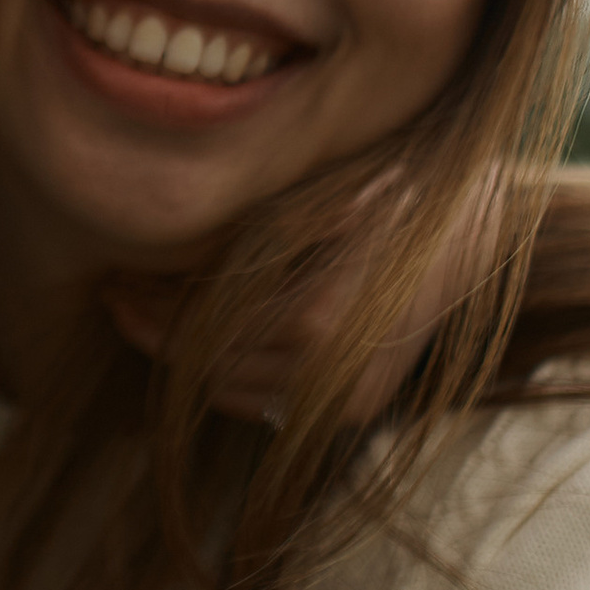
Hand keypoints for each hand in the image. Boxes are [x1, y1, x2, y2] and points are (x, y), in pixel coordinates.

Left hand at [99, 162, 506, 429]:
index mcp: (316, 320)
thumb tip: (161, 248)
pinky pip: (268, 402)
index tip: (113, 278)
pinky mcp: (358, 405)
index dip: (148, 310)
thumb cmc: (392, 184)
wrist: (476, 224)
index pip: (200, 334)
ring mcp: (348, 399)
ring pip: (232, 393)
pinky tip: (203, 335)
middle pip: (208, 370)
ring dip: (186, 357)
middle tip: (118, 291)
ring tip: (146, 310)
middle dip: (155, 333)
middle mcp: (332, 377)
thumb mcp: (312, 192)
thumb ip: (242, 234)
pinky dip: (227, 374)